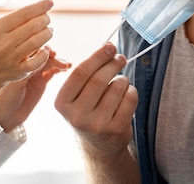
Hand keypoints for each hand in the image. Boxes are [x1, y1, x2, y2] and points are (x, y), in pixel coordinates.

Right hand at [0, 0, 53, 108]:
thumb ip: (15, 19)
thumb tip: (40, 6)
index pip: (23, 13)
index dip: (39, 6)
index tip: (49, 2)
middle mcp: (3, 43)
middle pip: (33, 26)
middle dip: (45, 19)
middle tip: (47, 19)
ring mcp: (11, 58)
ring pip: (38, 41)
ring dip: (47, 33)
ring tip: (48, 31)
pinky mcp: (19, 71)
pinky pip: (39, 60)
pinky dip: (45, 52)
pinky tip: (43, 48)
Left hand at [0, 47, 70, 131]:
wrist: (8, 116)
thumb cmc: (6, 99)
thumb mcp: (15, 85)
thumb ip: (27, 72)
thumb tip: (39, 59)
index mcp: (18, 63)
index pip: (32, 50)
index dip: (42, 49)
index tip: (50, 51)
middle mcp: (27, 65)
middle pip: (42, 55)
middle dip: (52, 56)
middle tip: (60, 60)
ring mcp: (36, 73)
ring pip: (49, 62)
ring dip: (58, 62)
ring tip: (66, 66)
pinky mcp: (42, 81)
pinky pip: (53, 71)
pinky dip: (59, 69)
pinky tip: (64, 70)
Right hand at [55, 43, 137, 161]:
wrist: (98, 147)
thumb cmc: (87, 112)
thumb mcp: (76, 97)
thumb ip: (87, 74)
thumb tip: (107, 48)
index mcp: (62, 103)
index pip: (80, 73)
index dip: (97, 57)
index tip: (109, 46)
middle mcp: (76, 116)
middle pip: (99, 79)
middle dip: (113, 63)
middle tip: (120, 58)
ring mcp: (97, 124)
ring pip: (116, 87)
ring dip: (122, 79)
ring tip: (121, 81)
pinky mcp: (116, 129)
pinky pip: (129, 99)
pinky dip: (131, 90)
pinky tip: (126, 94)